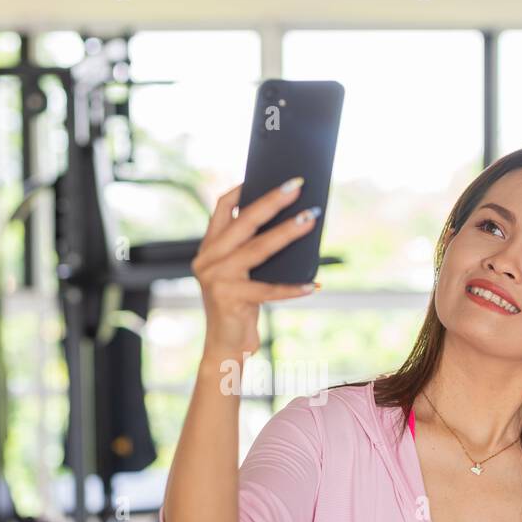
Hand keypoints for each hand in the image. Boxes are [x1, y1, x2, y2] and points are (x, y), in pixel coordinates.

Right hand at [192, 178, 320, 357]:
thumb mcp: (239, 274)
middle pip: (244, 221)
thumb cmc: (239, 307)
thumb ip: (249, 250)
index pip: (222, 208)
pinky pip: (269, 290)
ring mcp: (216, 278)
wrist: (225, 347)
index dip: (243, 189)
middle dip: (273, 201)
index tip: (268, 174)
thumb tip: (291, 222)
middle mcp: (208, 259)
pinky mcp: (230, 299)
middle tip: (298, 186)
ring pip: (258, 248)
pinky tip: (313, 284)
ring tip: (310, 220)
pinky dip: (293, 288)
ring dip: (288, 232)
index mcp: (209, 248)